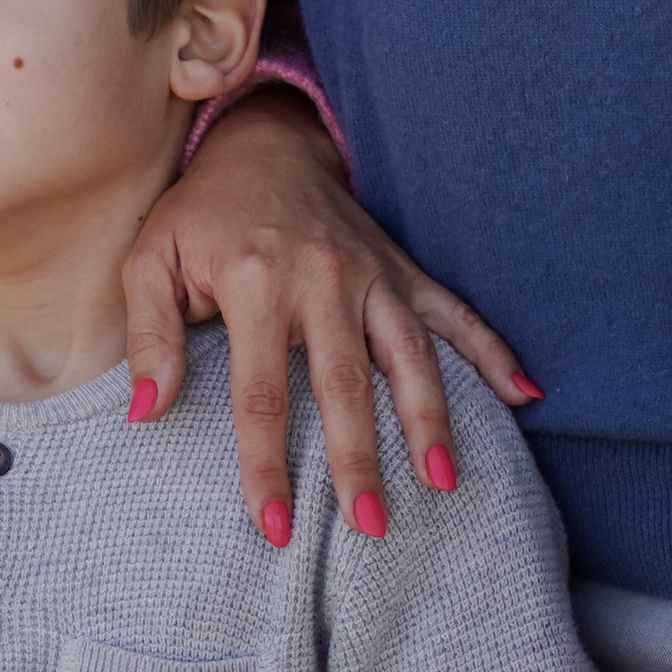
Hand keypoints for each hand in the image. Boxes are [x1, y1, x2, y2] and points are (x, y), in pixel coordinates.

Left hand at [121, 87, 535, 537]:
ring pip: (409, 354)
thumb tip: (146, 410)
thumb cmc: (200, 215)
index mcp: (254, 282)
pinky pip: (453, 313)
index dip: (266, 464)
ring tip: (443, 482)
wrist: (264, 143)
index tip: (273, 526)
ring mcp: (369, 273)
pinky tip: (524, 395)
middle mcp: (320, 278)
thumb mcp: (151, 260)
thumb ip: (150, 335)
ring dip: (430, 419)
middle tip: (370, 528)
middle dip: (360, 460)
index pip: (260, 392)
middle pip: (345, 384)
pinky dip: (492, 352)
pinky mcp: (401, 269)